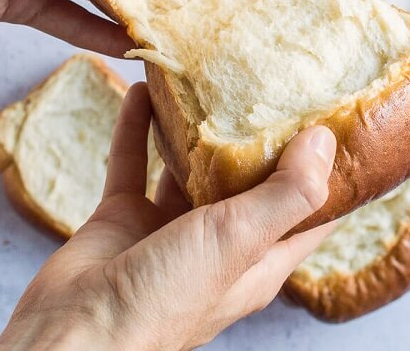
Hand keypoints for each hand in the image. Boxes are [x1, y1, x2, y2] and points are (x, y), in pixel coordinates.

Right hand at [0, 83, 336, 350]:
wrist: (74, 331)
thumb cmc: (166, 298)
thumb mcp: (240, 240)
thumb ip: (285, 193)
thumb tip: (326, 141)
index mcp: (257, 257)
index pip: (308, 211)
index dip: (326, 172)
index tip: (335, 122)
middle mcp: (218, 242)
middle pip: (245, 180)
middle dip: (255, 136)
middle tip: (267, 86)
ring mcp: (168, 229)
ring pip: (186, 167)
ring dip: (191, 129)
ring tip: (204, 83)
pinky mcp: (125, 217)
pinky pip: (133, 162)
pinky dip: (136, 128)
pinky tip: (141, 93)